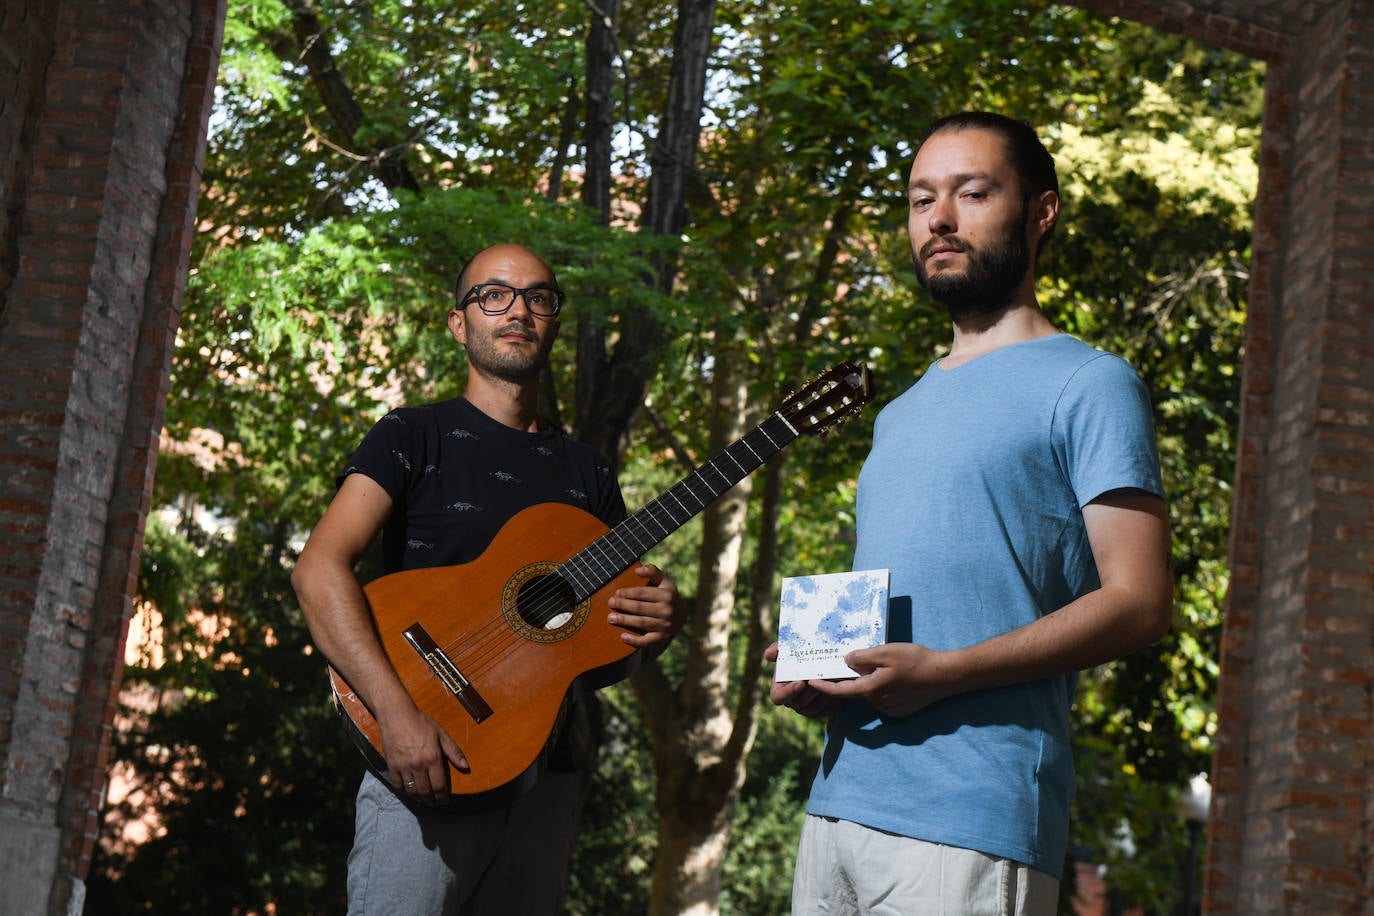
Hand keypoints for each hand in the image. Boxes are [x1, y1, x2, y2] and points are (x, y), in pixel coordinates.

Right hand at [378, 703, 468, 805]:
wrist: (397, 714)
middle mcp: (418, 765)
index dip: (443, 797)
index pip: (440, 786)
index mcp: (433, 758)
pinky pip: (398, 785)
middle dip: (432, 801)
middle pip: (426, 792)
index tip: (445, 801)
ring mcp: (403, 766)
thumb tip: (466, 766)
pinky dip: (404, 790)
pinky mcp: (391, 765)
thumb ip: (454, 751)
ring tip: (424, 798)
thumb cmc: (421, 722)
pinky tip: (410, 790)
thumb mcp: (441, 734)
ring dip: (419, 797)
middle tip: (435, 803)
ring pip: (412, 791)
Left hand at [608, 563, 685, 647]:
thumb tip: (637, 570)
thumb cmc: (666, 595)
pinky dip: (634, 640)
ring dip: (624, 620)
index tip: (617, 592)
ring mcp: (665, 625)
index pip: (643, 593)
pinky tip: (623, 636)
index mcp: (667, 595)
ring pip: (641, 622)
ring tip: (611, 617)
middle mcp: (667, 610)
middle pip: (640, 608)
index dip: (628, 593)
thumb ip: (652, 571)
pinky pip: (647, 641)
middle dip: (623, 605)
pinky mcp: (661, 638)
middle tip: (610, 602)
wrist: (681, 616)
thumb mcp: (663, 581)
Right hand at [764, 642, 839, 719]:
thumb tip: (768, 655)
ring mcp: (806, 708)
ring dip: (822, 697)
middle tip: (821, 679)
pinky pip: (826, 712)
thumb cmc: (799, 653)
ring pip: (813, 709)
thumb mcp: (788, 648)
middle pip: (799, 704)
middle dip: (810, 692)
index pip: (778, 697)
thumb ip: (777, 648)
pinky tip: (837, 690)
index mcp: (779, 689)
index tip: (801, 681)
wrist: (820, 659)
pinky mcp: (821, 710)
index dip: (788, 692)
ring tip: (831, 682)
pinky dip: (832, 703)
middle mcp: (791, 701)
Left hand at [807, 643, 956, 717]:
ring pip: (872, 693)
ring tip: (888, 665)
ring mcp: (890, 709)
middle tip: (860, 659)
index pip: (840, 690)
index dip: (824, 686)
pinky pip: (885, 699)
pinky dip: (886, 688)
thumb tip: (845, 661)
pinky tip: (899, 676)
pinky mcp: (901, 711)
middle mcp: (877, 703)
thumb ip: (862, 657)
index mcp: (870, 689)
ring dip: (873, 681)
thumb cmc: (915, 661)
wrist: (945, 676)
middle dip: (855, 677)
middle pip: (858, 689)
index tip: (810, 681)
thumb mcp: (885, 652)